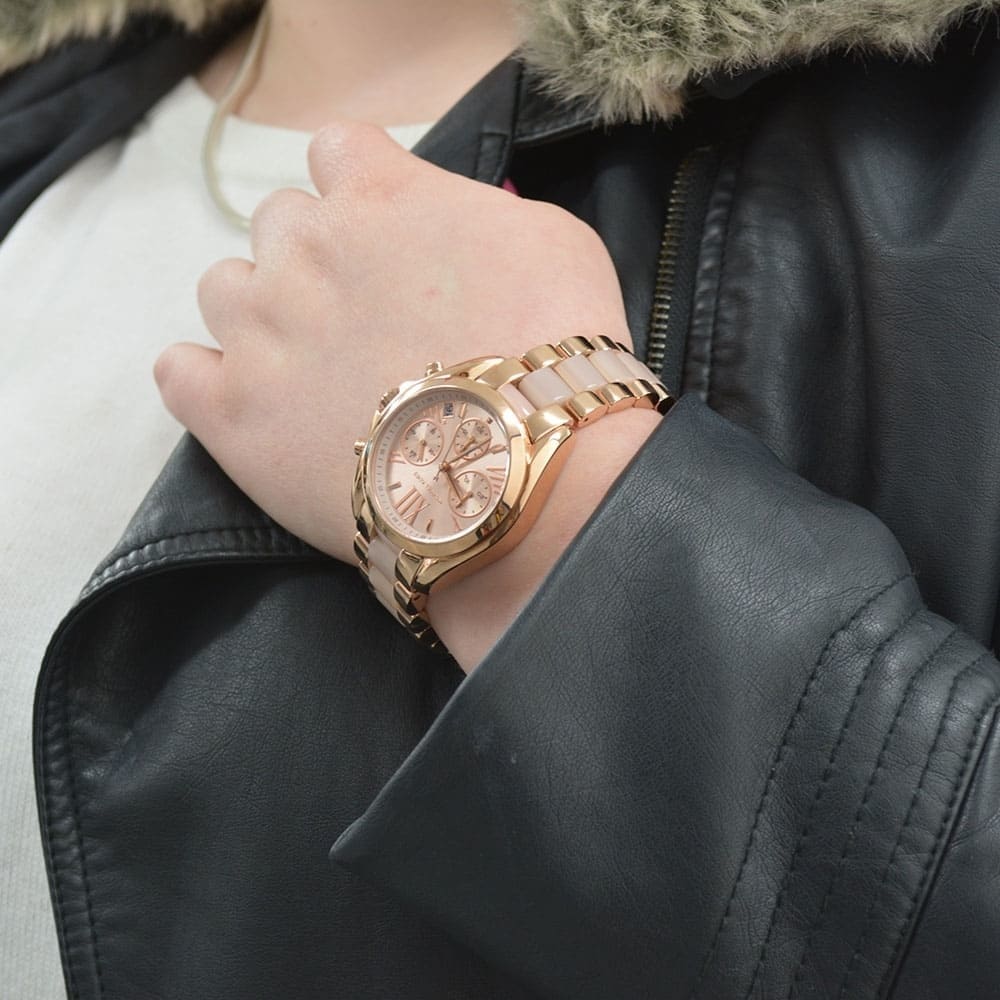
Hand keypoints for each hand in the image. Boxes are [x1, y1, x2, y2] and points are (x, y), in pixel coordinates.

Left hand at [154, 121, 634, 566]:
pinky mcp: (230, 413)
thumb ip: (476, 209)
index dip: (364, 190)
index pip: (337, 151)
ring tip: (312, 366)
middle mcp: (301, 249)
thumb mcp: (552, 240)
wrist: (518, 473)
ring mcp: (258, 331)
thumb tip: (445, 223)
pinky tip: (246, 396)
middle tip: (366, 317)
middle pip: (279, 220)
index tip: (388, 233)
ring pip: (223, 286)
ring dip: (261, 312)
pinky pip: (177, 371)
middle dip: (317, 256)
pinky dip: (204, 377)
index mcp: (376, 195)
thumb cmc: (554, 356)